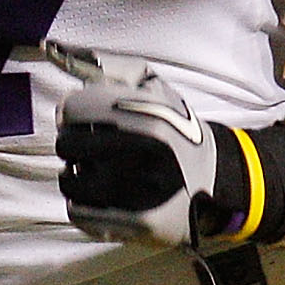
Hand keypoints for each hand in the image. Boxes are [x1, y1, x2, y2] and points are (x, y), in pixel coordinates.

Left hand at [49, 44, 231, 247]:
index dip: (71, 113)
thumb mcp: (159, 90)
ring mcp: (139, 191)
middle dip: (72, 144)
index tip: (78, 119)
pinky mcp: (137, 223)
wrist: (217, 179)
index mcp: (147, 114)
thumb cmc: (179, 133)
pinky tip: (96, 197)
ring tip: (91, 173)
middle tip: (85, 147)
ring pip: (70, 182)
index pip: (74, 109)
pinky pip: (81, 213)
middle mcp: (142, 151)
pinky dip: (81, 204)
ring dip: (74, 176)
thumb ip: (116, 72)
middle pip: (66, 145)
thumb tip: (68, 62)